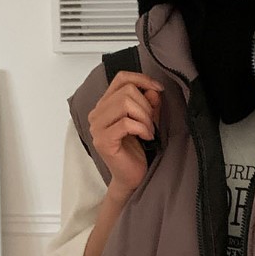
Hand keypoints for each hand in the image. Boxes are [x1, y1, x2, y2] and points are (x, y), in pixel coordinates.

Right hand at [88, 70, 163, 196]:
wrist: (131, 177)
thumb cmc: (136, 150)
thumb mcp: (146, 120)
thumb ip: (149, 102)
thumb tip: (153, 89)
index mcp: (104, 105)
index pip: (121, 78)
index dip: (141, 79)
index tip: (157, 89)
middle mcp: (96, 114)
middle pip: (126, 92)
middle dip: (146, 106)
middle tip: (151, 123)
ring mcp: (97, 128)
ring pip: (125, 104)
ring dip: (144, 117)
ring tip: (149, 130)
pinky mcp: (103, 141)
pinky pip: (126, 123)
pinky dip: (141, 128)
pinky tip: (146, 137)